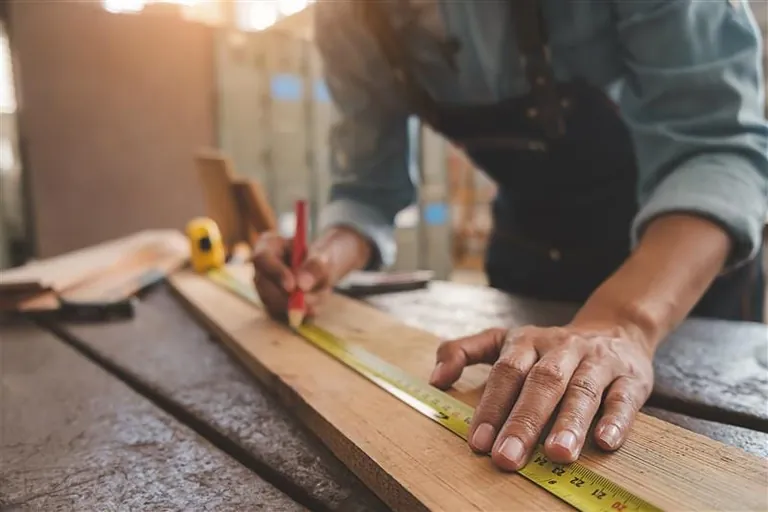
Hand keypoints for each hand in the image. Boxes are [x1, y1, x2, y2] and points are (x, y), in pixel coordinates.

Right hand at [251, 231, 331, 319]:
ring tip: (319, 296)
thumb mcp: (322, 258)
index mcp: (268, 245)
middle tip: (309, 304)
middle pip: (263, 285)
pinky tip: (314, 305)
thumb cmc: (318, 258)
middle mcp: (260, 268)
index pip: (262, 258)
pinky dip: (300, 314)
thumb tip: (301, 285)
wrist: (320, 271)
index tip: (292, 287)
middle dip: (287, 298)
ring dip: (298, 306)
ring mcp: (262, 288)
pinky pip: (281, 315)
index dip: (276, 273)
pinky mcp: (270, 305)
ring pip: (272, 303)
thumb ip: (315, 267)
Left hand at [429, 323, 653, 470]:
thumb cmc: (549, 348)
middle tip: (507, 458)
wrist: (615, 329)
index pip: (506, 372)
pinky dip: (615, 419)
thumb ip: (465, 351)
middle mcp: (562, 348)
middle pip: (541, 383)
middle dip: (523, 422)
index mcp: (527, 341)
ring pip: (582, 390)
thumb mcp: (505, 340)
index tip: (477, 443)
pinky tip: (605, 442)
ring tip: (556, 454)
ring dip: (569, 422)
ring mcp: (597, 362)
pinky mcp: (630, 378)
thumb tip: (435, 378)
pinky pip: (622, 398)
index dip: (491, 407)